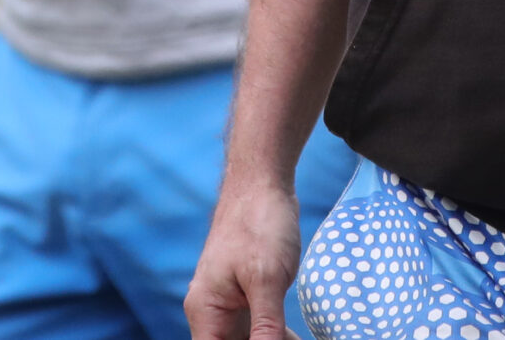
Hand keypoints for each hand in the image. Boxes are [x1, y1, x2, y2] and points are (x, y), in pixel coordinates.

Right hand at [185, 175, 302, 339]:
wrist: (262, 181)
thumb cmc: (258, 221)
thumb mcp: (266, 278)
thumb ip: (265, 327)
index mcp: (205, 312)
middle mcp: (213, 314)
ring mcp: (231, 306)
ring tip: (299, 339)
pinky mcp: (250, 297)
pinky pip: (261, 330)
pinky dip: (279, 338)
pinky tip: (298, 339)